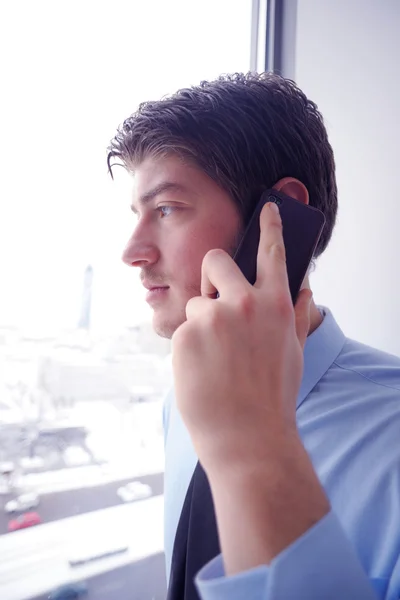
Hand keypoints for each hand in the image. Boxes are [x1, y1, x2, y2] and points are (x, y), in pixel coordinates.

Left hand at [171, 202, 312, 473]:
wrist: (247, 437)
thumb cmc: (272, 396)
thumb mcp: (292, 351)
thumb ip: (295, 314)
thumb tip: (303, 285)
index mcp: (275, 304)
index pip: (272, 253)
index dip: (270, 226)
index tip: (268, 206)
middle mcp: (245, 302)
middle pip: (215, 261)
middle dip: (212, 277)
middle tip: (215, 303)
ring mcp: (213, 317)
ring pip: (196, 303)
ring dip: (201, 323)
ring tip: (214, 359)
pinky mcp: (186, 335)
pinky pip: (183, 329)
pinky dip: (189, 346)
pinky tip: (202, 371)